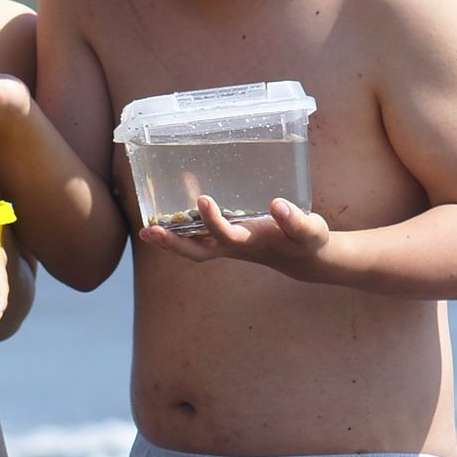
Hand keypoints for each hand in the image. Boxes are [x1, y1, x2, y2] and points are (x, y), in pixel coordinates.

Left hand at [139, 193, 334, 273]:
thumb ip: (295, 220)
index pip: (226, 235)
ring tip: (147, 229)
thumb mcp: (309, 230)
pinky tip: (174, 203)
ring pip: (193, 247)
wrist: (304, 257)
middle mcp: (234, 247)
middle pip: (197, 252)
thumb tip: (278, 206)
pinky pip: (199, 233)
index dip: (213, 220)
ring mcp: (228, 245)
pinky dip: (184, 222)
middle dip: (174, 244)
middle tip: (150, 231)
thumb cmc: (307, 241)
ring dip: (170, 240)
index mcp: (252, 243)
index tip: (203, 198)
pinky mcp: (227, 238)